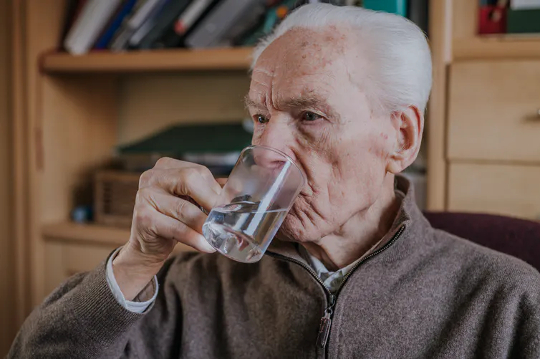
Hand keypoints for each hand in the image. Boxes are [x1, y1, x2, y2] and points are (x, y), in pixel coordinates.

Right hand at [113, 157, 220, 299]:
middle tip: (223, 219)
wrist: (148, 245)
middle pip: (189, 180)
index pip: (198, 171)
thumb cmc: (173, 218)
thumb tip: (238, 189)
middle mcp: (152, 176)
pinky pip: (176, 228)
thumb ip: (211, 192)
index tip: (227, 206)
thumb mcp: (192, 201)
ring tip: (217, 236)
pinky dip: (194, 238)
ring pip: (184, 208)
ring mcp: (145, 195)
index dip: (215, 190)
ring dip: (205, 225)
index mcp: (166, 166)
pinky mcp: (143, 217)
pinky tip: (205, 246)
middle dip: (210, 201)